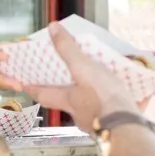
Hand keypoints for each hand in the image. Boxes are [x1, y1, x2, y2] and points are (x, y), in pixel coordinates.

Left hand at [24, 23, 140, 132]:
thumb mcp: (83, 68)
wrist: (129, 126)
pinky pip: (114, 111)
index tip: (25, 84)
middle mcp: (80, 114)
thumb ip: (68, 49)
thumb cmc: (102, 98)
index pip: (43, 94)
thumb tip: (52, 29)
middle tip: (68, 79)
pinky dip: (118, 102)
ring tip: (103, 82)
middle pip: (67, 102)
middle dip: (67, 91)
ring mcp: (98, 122)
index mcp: (68, 100)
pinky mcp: (117, 125)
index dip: (33, 88)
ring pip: (91, 107)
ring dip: (94, 96)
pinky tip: (128, 94)